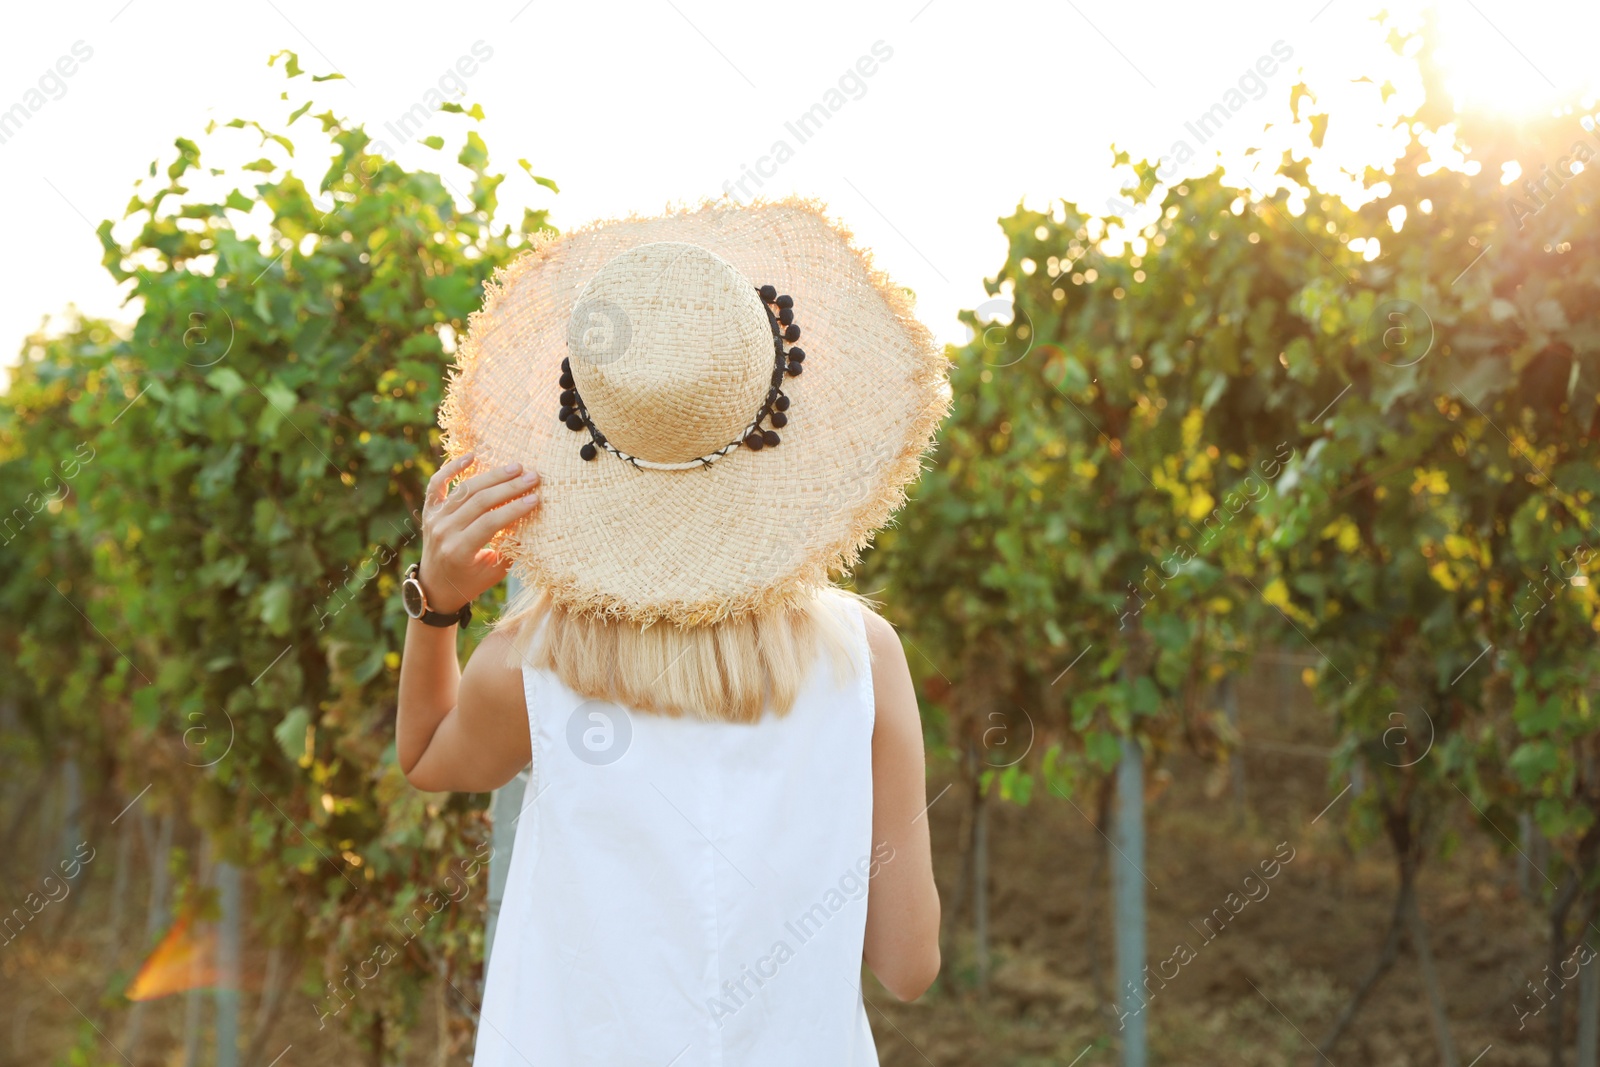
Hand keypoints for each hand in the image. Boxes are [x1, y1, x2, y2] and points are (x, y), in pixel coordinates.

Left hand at [418, 452, 540, 612]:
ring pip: (465, 489)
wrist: (435, 587)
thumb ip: (511, 550)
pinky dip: (452, 467)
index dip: (514, 509)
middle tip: (533, 477)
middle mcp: (444, 531)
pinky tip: (472, 456)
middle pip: (479, 501)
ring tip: (516, 467)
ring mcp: (434, 518)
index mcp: (459, 550)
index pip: (490, 522)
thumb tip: (533, 526)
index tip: (536, 499)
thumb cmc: (469, 582)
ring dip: (492, 476)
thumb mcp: (493, 574)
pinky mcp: (430, 510)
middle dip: (509, 487)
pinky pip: (437, 483)